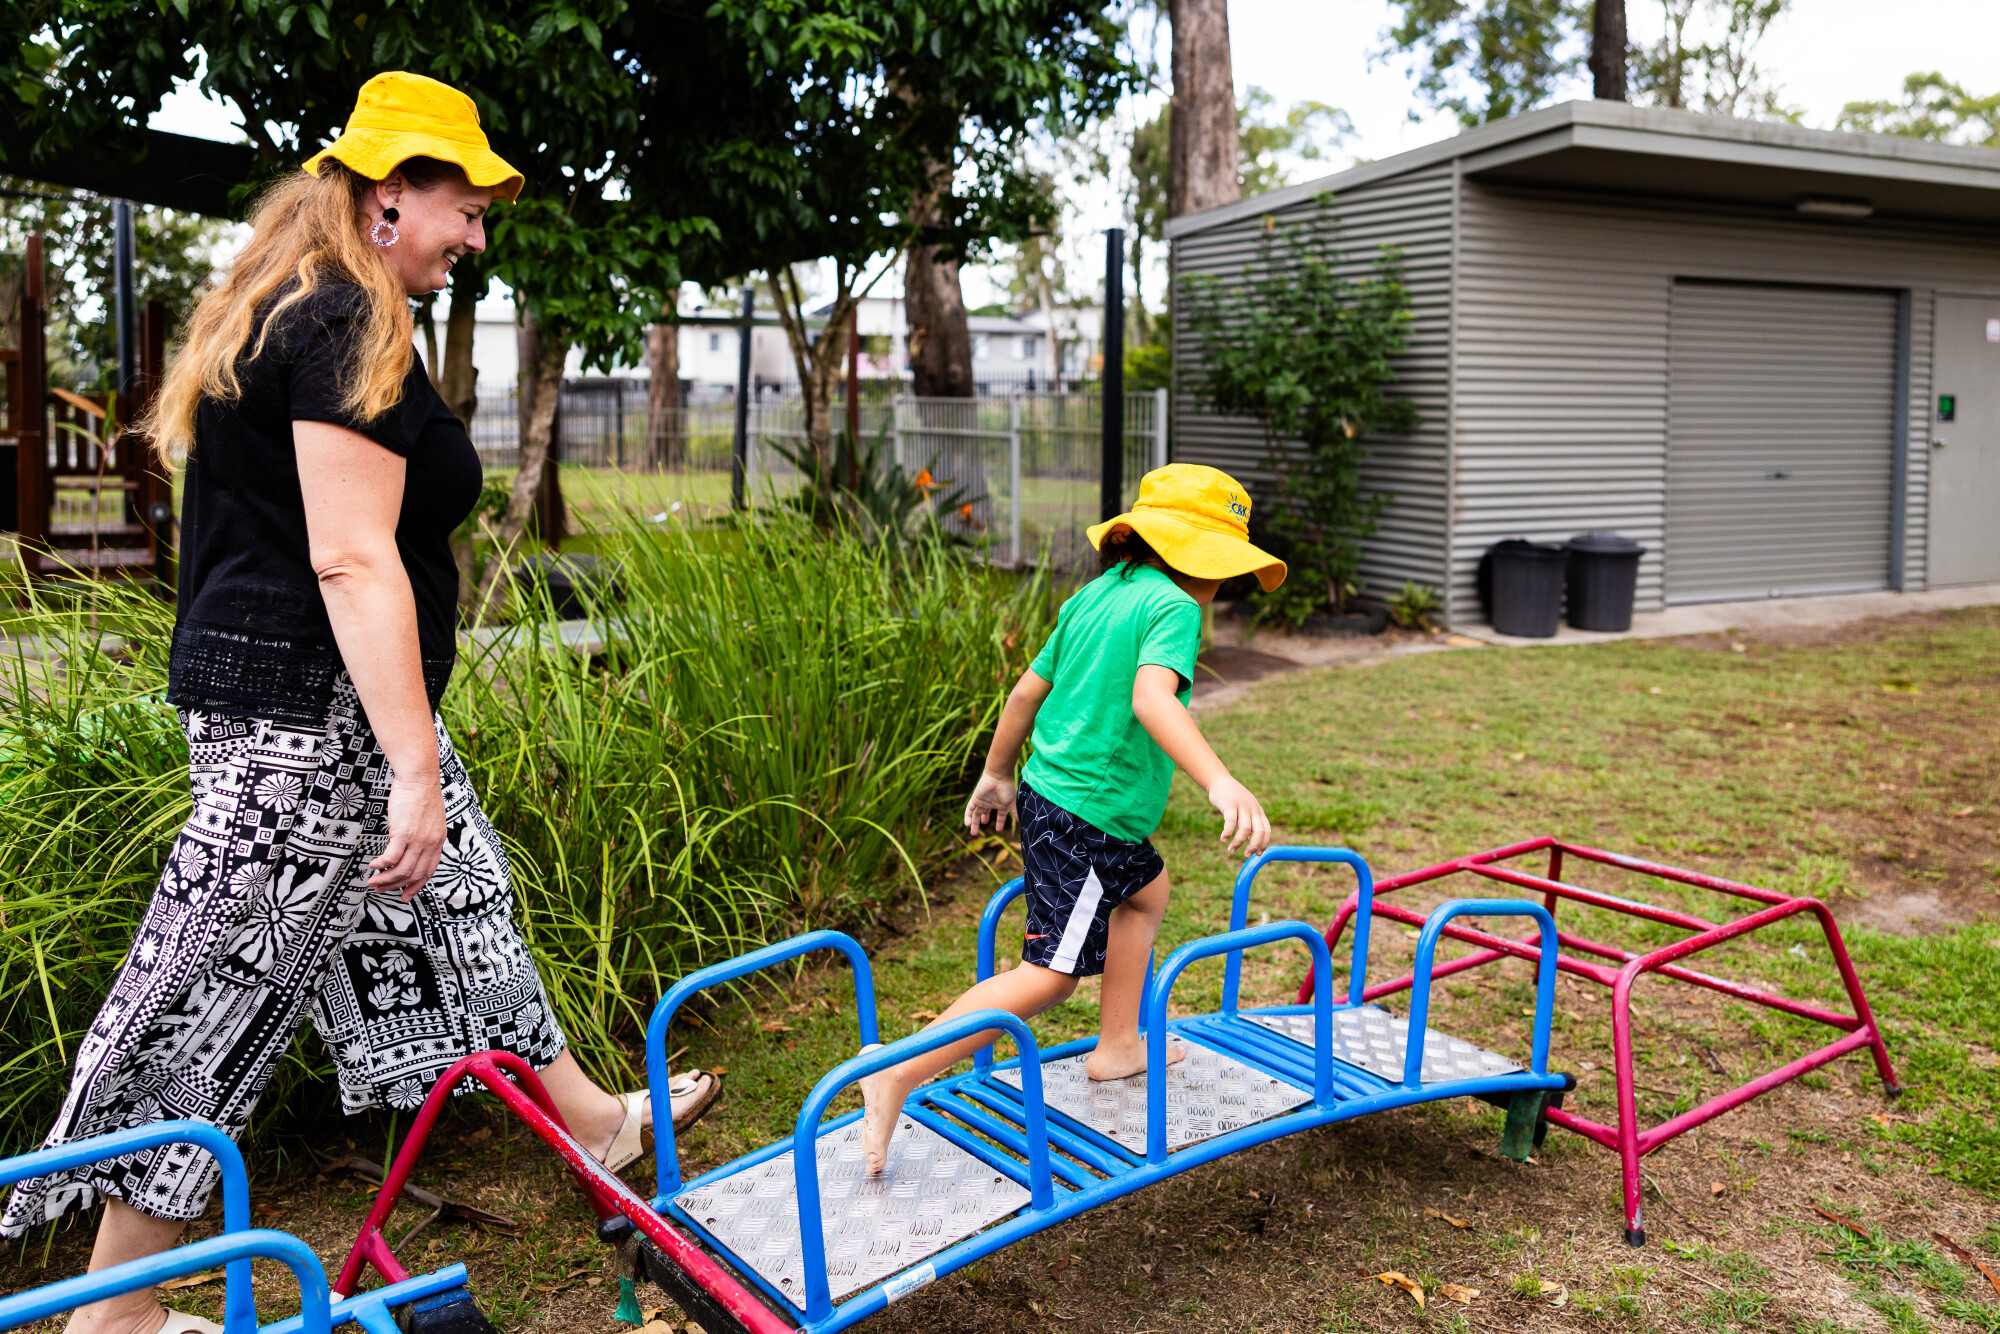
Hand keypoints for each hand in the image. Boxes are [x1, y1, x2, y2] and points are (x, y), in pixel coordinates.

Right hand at [370, 775, 446, 900]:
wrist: (419, 778)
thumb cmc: (420, 795)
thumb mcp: (430, 820)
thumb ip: (424, 835)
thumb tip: (411, 846)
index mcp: (438, 841)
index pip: (429, 871)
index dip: (416, 885)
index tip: (405, 895)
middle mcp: (430, 844)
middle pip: (413, 874)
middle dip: (396, 886)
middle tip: (381, 890)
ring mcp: (418, 840)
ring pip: (402, 870)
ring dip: (386, 879)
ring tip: (373, 882)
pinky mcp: (404, 834)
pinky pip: (391, 857)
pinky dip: (380, 865)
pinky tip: (373, 865)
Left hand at [964, 770, 1018, 834]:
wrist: (998, 777)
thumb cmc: (1007, 788)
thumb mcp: (1012, 802)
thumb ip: (1014, 811)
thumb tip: (1020, 820)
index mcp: (1000, 804)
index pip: (999, 815)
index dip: (999, 822)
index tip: (999, 830)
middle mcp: (990, 803)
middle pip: (984, 814)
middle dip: (981, 822)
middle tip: (979, 832)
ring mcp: (982, 801)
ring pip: (976, 813)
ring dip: (974, 823)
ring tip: (973, 832)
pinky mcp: (975, 799)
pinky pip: (969, 809)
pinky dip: (967, 816)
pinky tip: (967, 824)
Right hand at [1207, 775, 1269, 858]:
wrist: (1220, 781)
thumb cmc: (1232, 799)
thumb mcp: (1245, 809)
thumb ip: (1250, 822)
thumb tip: (1251, 841)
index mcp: (1258, 811)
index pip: (1266, 830)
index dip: (1263, 843)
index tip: (1258, 854)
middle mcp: (1253, 809)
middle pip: (1259, 831)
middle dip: (1254, 846)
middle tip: (1247, 855)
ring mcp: (1242, 806)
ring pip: (1245, 829)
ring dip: (1238, 842)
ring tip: (1231, 851)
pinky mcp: (1230, 804)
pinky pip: (1231, 821)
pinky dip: (1227, 832)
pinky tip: (1223, 839)